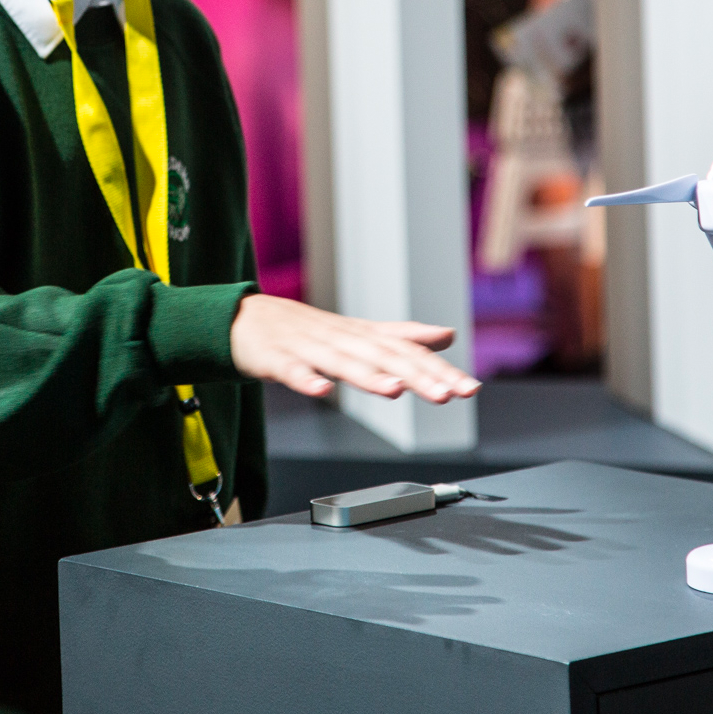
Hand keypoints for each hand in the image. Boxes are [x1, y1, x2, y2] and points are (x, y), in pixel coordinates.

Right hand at [228, 294, 480, 403]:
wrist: (243, 319)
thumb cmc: (304, 330)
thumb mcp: (359, 332)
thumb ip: (403, 336)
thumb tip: (448, 335)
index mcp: (361, 336)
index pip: (407, 351)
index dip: (439, 369)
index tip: (469, 388)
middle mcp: (340, 339)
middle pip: (381, 357)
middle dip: (416, 376)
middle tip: (446, 394)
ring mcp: (307, 348)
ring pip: (342, 362)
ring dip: (368, 376)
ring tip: (394, 391)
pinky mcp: (275, 359)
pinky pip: (291, 371)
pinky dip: (306, 380)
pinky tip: (320, 391)